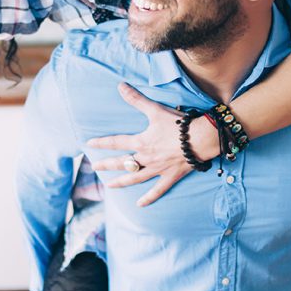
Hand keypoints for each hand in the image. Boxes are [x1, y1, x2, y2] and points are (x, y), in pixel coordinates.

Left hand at [88, 83, 217, 206]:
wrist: (201, 138)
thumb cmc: (179, 123)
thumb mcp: (155, 110)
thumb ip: (136, 99)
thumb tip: (120, 86)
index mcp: (141, 142)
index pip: (116, 142)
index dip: (102, 143)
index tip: (89, 144)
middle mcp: (146, 158)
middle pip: (122, 163)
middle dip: (107, 164)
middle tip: (94, 167)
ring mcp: (157, 169)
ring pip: (135, 178)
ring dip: (121, 182)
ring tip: (110, 186)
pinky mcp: (170, 176)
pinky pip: (157, 190)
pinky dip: (149, 198)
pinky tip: (140, 204)